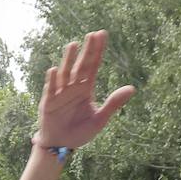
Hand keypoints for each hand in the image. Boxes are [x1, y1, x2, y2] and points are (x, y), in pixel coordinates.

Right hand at [33, 31, 134, 150]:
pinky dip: (52, 80)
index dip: (98, 51)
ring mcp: (60, 94)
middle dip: (87, 50)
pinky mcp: (48, 103)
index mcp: (85, 89)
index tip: (102, 35)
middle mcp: (73, 88)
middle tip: (93, 34)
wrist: (61, 146)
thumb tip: (132, 88)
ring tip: (73, 45)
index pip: (93, 66)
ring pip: (65, 73)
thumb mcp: (100, 119)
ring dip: (68, 60)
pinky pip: (50, 89)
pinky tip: (54, 69)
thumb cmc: (80, 132)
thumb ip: (114, 103)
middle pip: (81, 65)